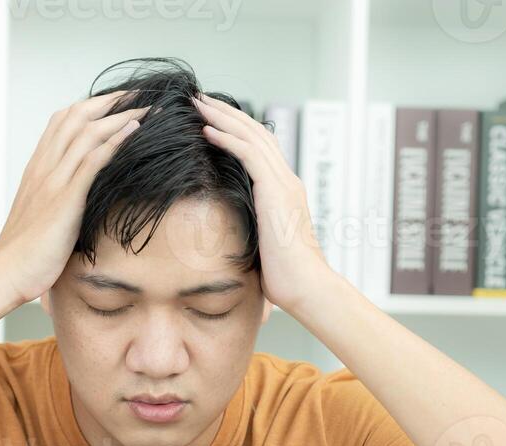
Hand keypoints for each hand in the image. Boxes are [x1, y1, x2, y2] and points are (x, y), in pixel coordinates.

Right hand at [0, 92, 147, 305]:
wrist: (6, 273)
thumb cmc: (25, 252)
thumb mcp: (42, 216)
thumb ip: (58, 200)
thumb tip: (80, 201)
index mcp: (37, 169)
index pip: (62, 122)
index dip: (90, 106)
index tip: (116, 102)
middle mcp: (43, 167)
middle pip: (75, 116)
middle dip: (109, 100)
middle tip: (138, 94)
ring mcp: (52, 181)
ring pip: (86, 132)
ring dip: (119, 116)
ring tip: (146, 108)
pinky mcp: (64, 199)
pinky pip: (91, 161)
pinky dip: (114, 141)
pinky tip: (134, 130)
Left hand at [192, 94, 339, 315]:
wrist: (307, 287)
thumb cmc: (286, 279)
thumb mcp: (262, 248)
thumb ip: (250, 233)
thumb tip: (228, 242)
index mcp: (284, 192)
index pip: (261, 149)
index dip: (236, 130)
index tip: (210, 120)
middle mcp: (287, 181)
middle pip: (256, 133)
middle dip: (227, 113)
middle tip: (200, 98)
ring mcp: (284, 183)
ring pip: (252, 136)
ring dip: (223, 116)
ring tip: (198, 103)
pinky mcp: (276, 190)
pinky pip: (249, 153)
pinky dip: (227, 137)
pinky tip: (206, 130)